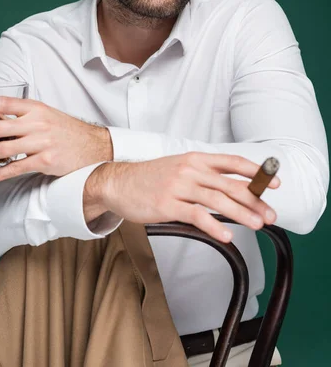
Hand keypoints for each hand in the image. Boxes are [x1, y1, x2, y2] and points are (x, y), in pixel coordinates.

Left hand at [0, 97, 112, 182]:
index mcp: (37, 108)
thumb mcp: (48, 115)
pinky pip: (16, 167)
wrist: (95, 147)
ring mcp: (42, 142)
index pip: (4, 103)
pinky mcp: (46, 161)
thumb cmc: (68, 132)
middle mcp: (38, 123)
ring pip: (3, 148)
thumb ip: (25, 116)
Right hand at [84, 152, 279, 242]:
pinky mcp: (167, 204)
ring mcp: (178, 186)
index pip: (232, 162)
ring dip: (241, 214)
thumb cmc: (151, 178)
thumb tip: (233, 190)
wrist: (119, 182)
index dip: (255, 172)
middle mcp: (190, 169)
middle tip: (271, 214)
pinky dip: (214, 226)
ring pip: (217, 200)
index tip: (274, 183)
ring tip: (257, 224)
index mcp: (196, 159)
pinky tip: (227, 235)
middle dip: (254, 200)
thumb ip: (204, 175)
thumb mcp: (180, 167)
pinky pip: (197, 216)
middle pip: (230, 184)